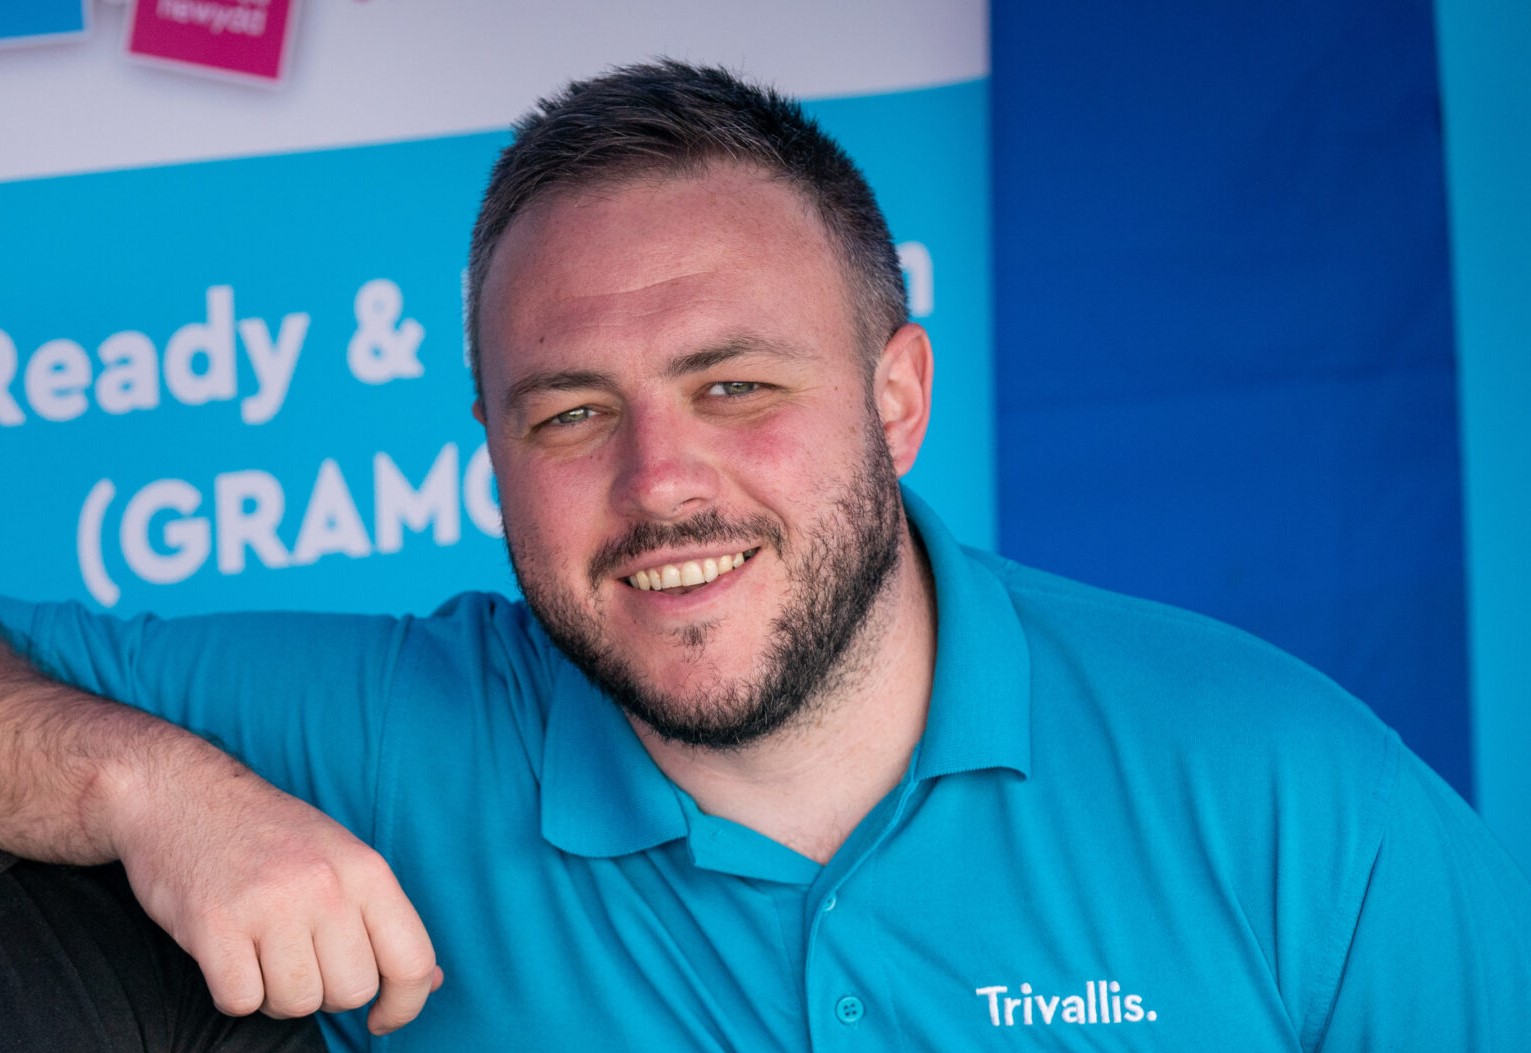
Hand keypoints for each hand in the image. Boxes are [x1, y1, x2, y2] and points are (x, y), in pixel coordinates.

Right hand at [109, 756, 441, 1033]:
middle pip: (352, 991)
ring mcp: (270, 904)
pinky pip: (241, 1001)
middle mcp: (325, 885)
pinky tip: (229, 954)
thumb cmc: (269, 835)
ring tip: (261, 950)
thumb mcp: (343, 859)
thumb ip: (386, 920)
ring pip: (297, 1003)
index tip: (381, 1018)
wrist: (183, 794)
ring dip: (276, 993)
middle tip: (300, 956)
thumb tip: (429, 982)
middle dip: (326, 991)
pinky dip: (234, 992)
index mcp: (366, 870)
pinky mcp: (214, 925)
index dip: (404, 1005)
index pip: (412, 960)